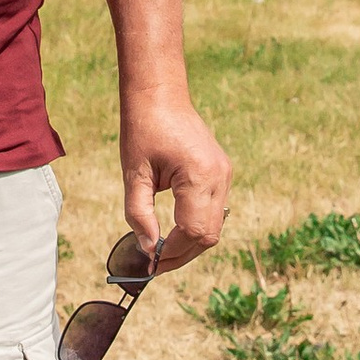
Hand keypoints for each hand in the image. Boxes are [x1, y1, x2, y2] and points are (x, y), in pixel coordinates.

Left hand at [119, 92, 228, 271]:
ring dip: (191, 242)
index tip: (150, 264)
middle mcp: (219, 177)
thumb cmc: (143, 129)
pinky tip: (174, 230)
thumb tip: (149, 249)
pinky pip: (215, 209)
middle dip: (183, 254)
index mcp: (199, 176)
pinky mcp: (221, 171)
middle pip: (209, 235)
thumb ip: (140, 215)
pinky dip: (197, 225)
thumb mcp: (134, 174)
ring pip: (215, 226)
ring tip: (163, 251)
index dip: (172, 253)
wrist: (160, 94)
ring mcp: (224, 174)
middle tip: (155, 264)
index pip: (193, 231)